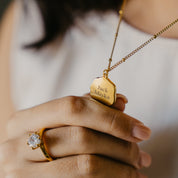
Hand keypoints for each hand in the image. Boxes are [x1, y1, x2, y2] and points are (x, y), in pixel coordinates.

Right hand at [0, 94, 150, 177]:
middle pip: (81, 137)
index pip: (72, 107)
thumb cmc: (42, 142)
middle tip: (141, 152)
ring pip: (85, 164)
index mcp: (23, 120)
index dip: (109, 116)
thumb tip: (120, 102)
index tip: (139, 128)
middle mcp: (17, 146)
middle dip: (119, 144)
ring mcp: (23, 174)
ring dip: (119, 167)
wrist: (20, 171)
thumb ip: (86, 108)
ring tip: (136, 167)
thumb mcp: (57, 123)